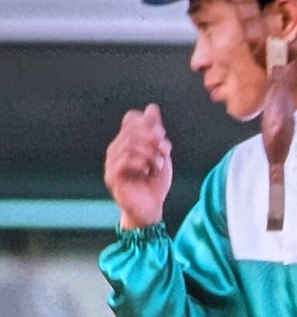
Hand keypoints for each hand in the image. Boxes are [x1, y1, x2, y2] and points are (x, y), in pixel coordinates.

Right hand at [104, 104, 172, 228]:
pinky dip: (139, 162)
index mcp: (126, 141)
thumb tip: (152, 107)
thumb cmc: (155, 183)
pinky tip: (147, 170)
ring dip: (149, 152)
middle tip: (165, 151)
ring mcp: (111, 162)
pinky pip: (123, 160)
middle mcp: (116, 149)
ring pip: (128, 144)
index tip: (162, 138)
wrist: (151, 208)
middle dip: (152, 138)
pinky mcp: (111, 177)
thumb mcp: (160, 154)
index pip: (131, 119)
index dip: (148, 124)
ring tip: (158, 165)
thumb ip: (156, 132)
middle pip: (131, 129)